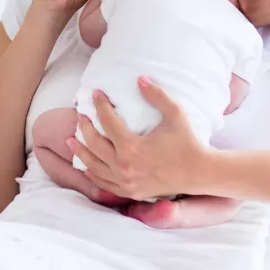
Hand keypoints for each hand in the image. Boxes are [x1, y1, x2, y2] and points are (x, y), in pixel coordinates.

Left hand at [68, 77, 214, 200]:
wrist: (199, 173)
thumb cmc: (188, 142)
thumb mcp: (175, 114)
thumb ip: (157, 95)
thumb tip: (140, 78)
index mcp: (132, 146)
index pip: (107, 121)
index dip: (100, 105)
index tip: (95, 94)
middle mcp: (124, 166)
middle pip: (94, 143)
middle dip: (84, 127)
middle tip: (80, 115)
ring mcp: (125, 181)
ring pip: (94, 165)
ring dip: (80, 151)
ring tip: (70, 140)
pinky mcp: (130, 191)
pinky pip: (104, 184)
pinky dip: (92, 174)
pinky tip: (85, 167)